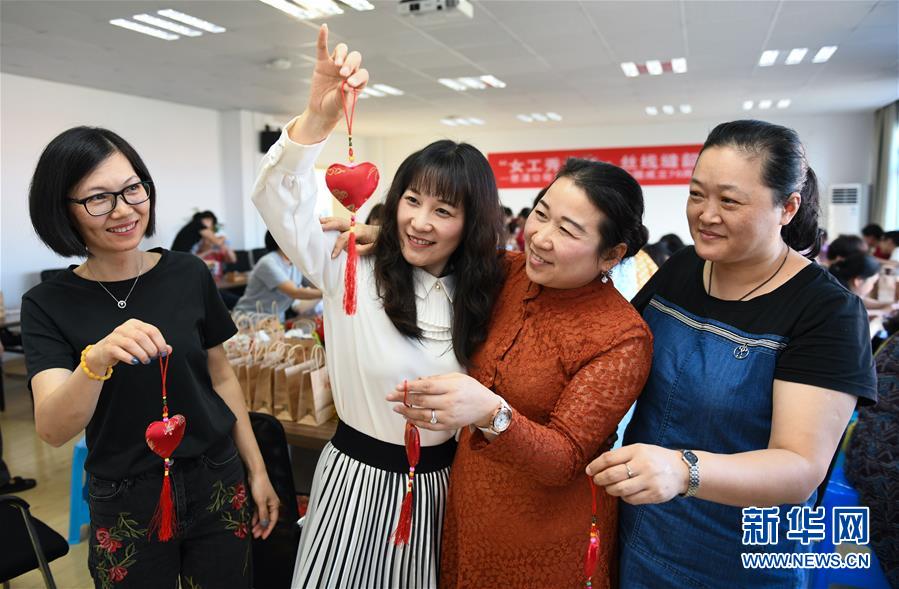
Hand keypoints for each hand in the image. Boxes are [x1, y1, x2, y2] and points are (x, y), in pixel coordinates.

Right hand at [87, 319, 170, 371]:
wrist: (103, 352)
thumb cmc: (124, 347)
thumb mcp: (141, 344)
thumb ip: (155, 345)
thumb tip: (168, 349)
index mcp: (135, 324)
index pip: (151, 330)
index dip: (160, 342)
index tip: (163, 352)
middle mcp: (124, 328)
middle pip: (142, 337)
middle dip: (151, 349)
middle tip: (153, 357)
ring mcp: (115, 336)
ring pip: (131, 344)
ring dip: (142, 354)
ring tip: (145, 360)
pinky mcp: (109, 346)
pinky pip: (120, 352)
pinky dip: (130, 358)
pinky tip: (134, 361)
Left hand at [248, 471, 278, 539]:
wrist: (255, 474)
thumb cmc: (260, 485)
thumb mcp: (260, 502)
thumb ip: (262, 514)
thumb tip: (264, 524)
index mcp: (275, 504)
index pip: (272, 520)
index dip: (268, 529)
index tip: (263, 536)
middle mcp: (271, 504)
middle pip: (267, 519)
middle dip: (262, 528)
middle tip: (256, 535)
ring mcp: (265, 502)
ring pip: (262, 516)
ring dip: (258, 523)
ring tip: (253, 531)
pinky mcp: (259, 499)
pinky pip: (258, 511)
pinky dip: (255, 517)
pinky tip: (252, 522)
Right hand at [294, 24, 368, 142]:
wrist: (321, 111)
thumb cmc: (335, 108)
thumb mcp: (341, 104)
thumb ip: (343, 94)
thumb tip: (346, 85)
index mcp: (358, 80)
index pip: (363, 73)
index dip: (358, 76)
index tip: (349, 84)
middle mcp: (349, 70)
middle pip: (354, 58)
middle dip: (350, 64)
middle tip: (343, 74)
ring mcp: (336, 65)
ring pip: (342, 50)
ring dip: (342, 55)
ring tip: (337, 65)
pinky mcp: (323, 63)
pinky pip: (322, 48)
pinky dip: (322, 37)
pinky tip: (324, 27)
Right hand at [320, 216, 378, 258]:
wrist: (384, 233)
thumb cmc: (379, 241)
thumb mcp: (374, 247)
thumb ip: (362, 249)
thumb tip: (349, 249)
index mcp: (360, 231)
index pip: (345, 237)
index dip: (338, 246)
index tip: (333, 256)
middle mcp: (355, 225)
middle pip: (339, 223)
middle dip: (328, 226)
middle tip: (318, 230)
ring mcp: (352, 223)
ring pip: (338, 220)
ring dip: (326, 221)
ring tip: (316, 223)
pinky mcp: (350, 224)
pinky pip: (338, 221)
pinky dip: (329, 220)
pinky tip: (321, 221)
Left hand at [386, 373, 500, 430]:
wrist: (486, 407)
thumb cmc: (471, 389)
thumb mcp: (457, 377)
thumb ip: (437, 379)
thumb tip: (418, 381)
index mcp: (451, 387)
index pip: (426, 387)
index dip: (410, 387)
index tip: (398, 386)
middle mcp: (450, 402)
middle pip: (422, 400)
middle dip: (403, 398)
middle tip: (390, 396)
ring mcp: (449, 416)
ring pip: (423, 415)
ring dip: (407, 411)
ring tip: (396, 408)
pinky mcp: (448, 426)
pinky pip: (429, 425)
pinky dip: (417, 422)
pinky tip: (408, 417)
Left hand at [586, 444, 687, 504]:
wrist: (681, 470)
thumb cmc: (654, 459)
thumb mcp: (640, 450)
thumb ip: (621, 455)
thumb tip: (597, 465)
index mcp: (638, 451)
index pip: (609, 458)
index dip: (595, 465)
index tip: (589, 470)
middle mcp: (644, 465)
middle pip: (612, 475)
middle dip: (599, 479)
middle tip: (596, 480)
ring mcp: (650, 481)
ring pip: (620, 490)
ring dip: (610, 490)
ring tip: (609, 487)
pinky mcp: (655, 495)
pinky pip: (631, 499)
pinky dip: (623, 497)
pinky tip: (624, 492)